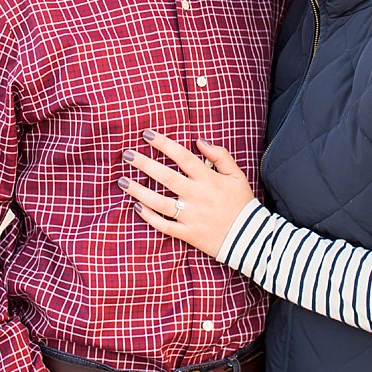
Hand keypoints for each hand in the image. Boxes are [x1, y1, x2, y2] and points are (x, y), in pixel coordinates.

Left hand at [120, 130, 254, 256]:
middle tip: (126, 155)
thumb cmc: (241, 203)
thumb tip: (200, 141)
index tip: (146, 135)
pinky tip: (136, 207)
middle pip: (166, 177)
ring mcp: (191, 216)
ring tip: (121, 181)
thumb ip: (220, 156)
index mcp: (209, 179)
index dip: (163, 144)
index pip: (183, 157)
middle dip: (144, 164)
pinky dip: (149, 217)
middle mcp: (197, 196)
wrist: (250, 236)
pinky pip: (164, 225)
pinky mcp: (188, 233)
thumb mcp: (237, 175)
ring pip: (159, 202)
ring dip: (138, 191)